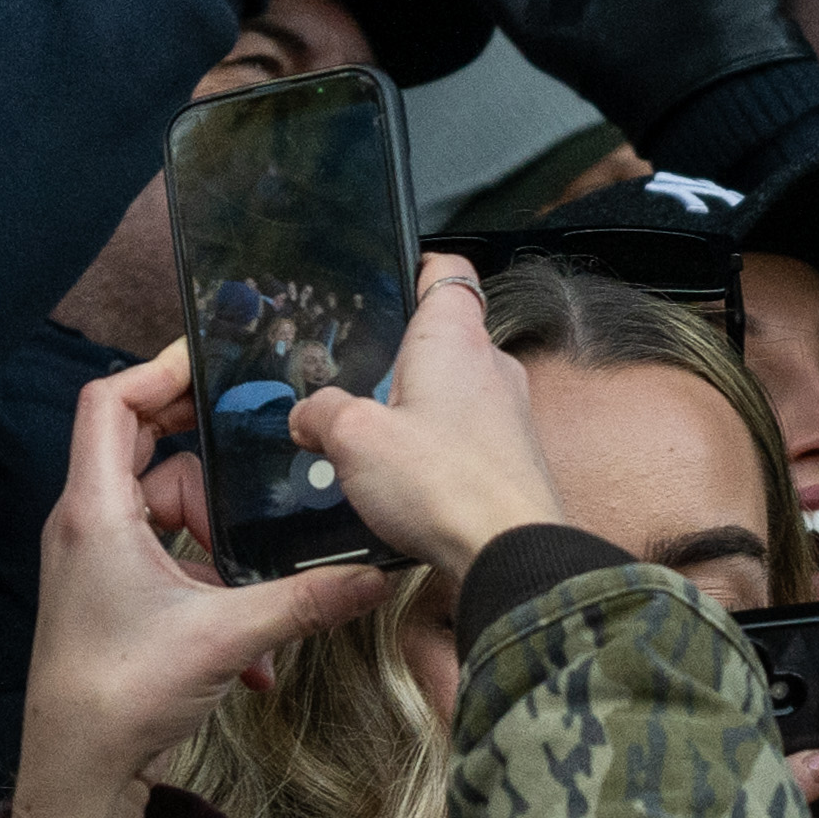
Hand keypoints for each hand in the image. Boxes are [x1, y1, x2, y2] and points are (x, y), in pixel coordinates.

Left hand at [13, 347, 377, 817]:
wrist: (77, 774)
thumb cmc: (119, 696)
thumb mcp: (225, 637)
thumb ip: (305, 598)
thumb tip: (374, 574)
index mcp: (95, 511)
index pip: (111, 402)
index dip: (160, 370)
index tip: (218, 363)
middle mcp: (89, 525)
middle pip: (150, 447)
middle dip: (213, 456)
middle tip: (268, 452)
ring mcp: (101, 561)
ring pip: (171, 507)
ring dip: (222, 536)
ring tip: (263, 575)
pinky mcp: (118, 596)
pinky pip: (173, 559)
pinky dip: (214, 583)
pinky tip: (253, 646)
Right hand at [288, 254, 569, 573]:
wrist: (509, 551)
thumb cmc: (444, 483)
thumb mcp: (353, 438)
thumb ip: (321, 414)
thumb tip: (307, 416)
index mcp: (455, 337)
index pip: (447, 271)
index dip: (417, 266)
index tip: (389, 276)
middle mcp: (491, 365)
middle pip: (442, 337)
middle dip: (397, 357)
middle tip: (352, 382)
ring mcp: (508, 412)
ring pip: (452, 390)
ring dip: (414, 408)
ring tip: (370, 441)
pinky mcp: (511, 456)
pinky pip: (466, 435)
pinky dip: (435, 447)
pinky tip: (404, 480)